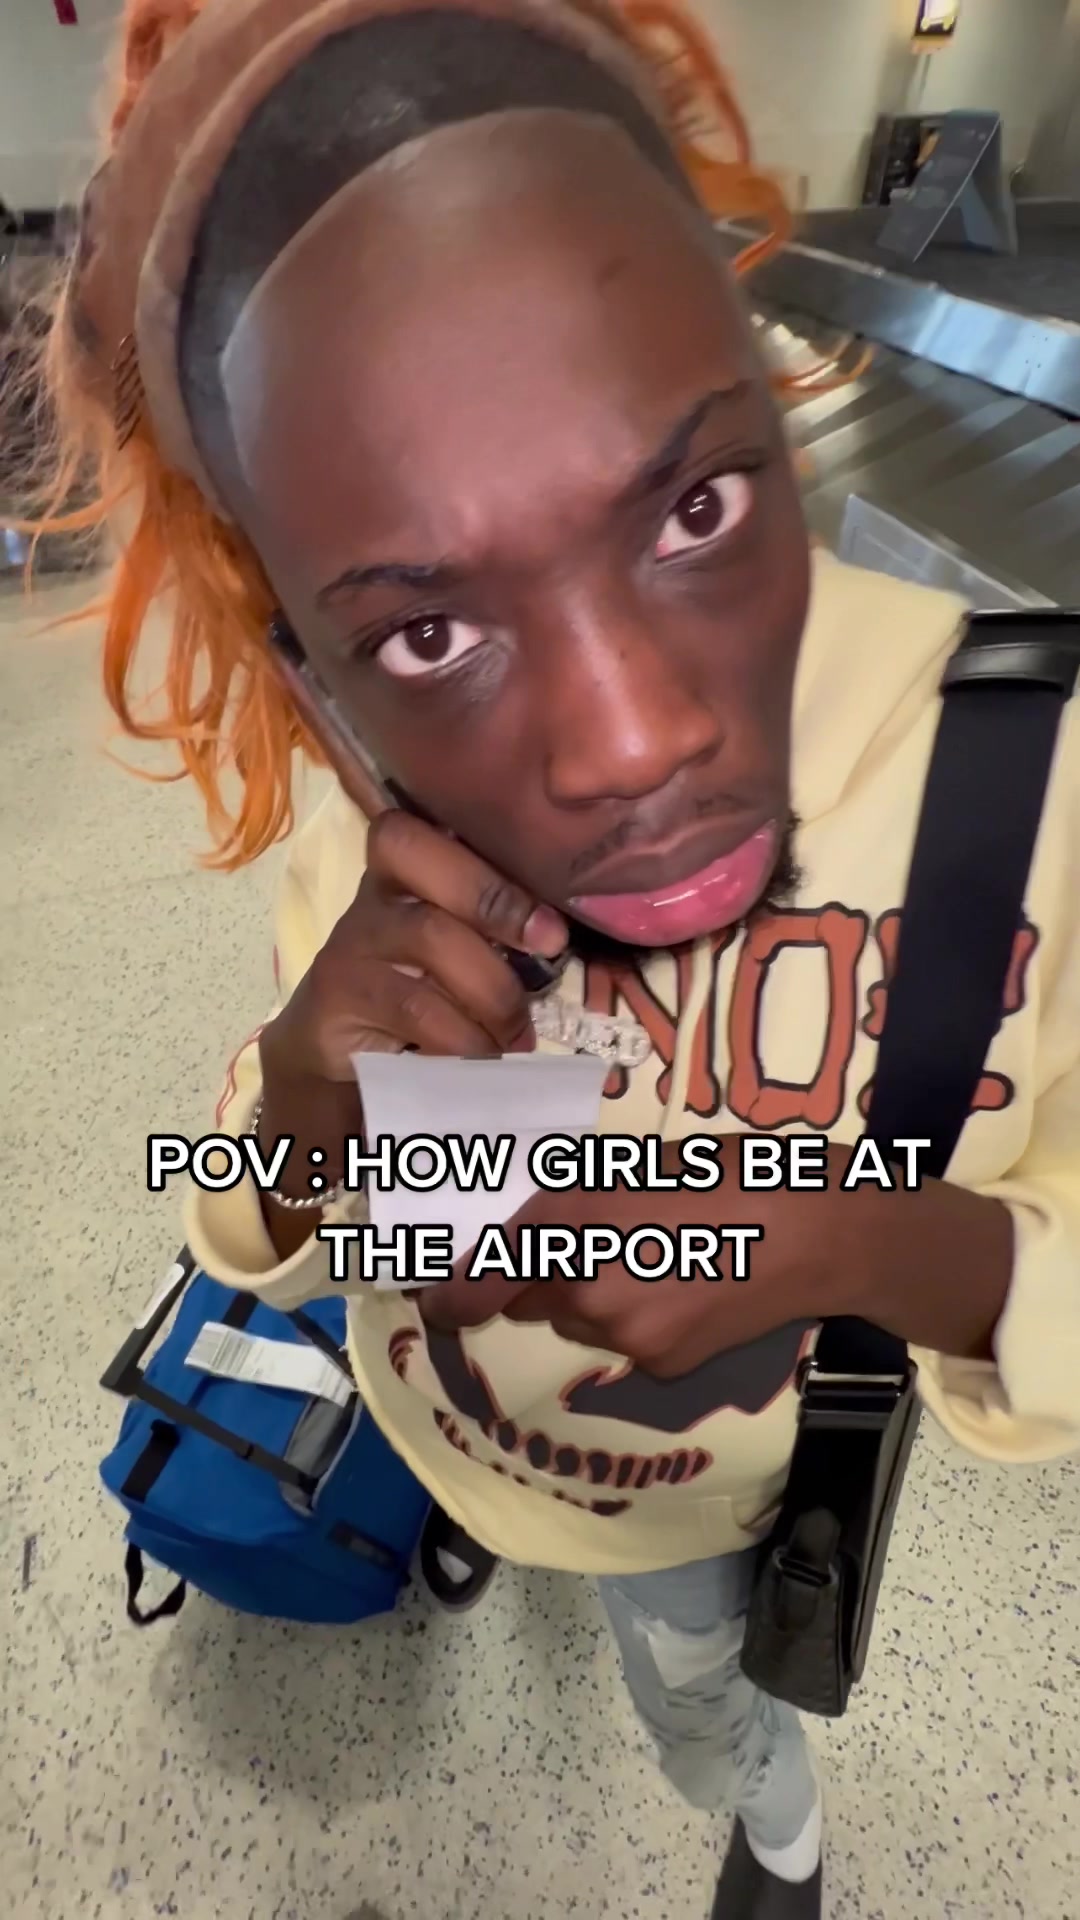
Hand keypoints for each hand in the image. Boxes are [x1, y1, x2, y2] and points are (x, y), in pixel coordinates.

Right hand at [257, 811, 565, 1252]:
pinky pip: (414, 1005)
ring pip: (429, 936)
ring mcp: (351, 938)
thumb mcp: (461, 947)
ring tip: (518, 1033)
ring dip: (491, 990)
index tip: (550, 926)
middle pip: (420, 858)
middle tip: (551, 949)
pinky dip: (463, 1035)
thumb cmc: (421, 984)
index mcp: (411, 865)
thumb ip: (498, 926)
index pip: (429, 826)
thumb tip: (563, 939)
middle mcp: (375, 891)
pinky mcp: (337, 993)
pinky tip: (482, 1055)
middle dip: (495, 900)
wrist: (340, 1044)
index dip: (491, 866)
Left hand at [420, 1144, 1014, 1367]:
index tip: (432, 1293)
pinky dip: (636, 1322)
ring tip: (645, 1260)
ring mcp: (620, 1332)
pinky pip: (621, 1346)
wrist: (816, 1231)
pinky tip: (680, 1289)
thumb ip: (573, 1195)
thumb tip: (526, 1221)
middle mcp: (581, 1283)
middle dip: (538, 1277)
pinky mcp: (658, 1365)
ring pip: (574, 1322)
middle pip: (526, 1298)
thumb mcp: (635, 1164)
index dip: (447, 1290)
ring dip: (586, 1299)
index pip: (478, 1275)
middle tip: (580, 1247)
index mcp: (571, 1218)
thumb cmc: (727, 1173)